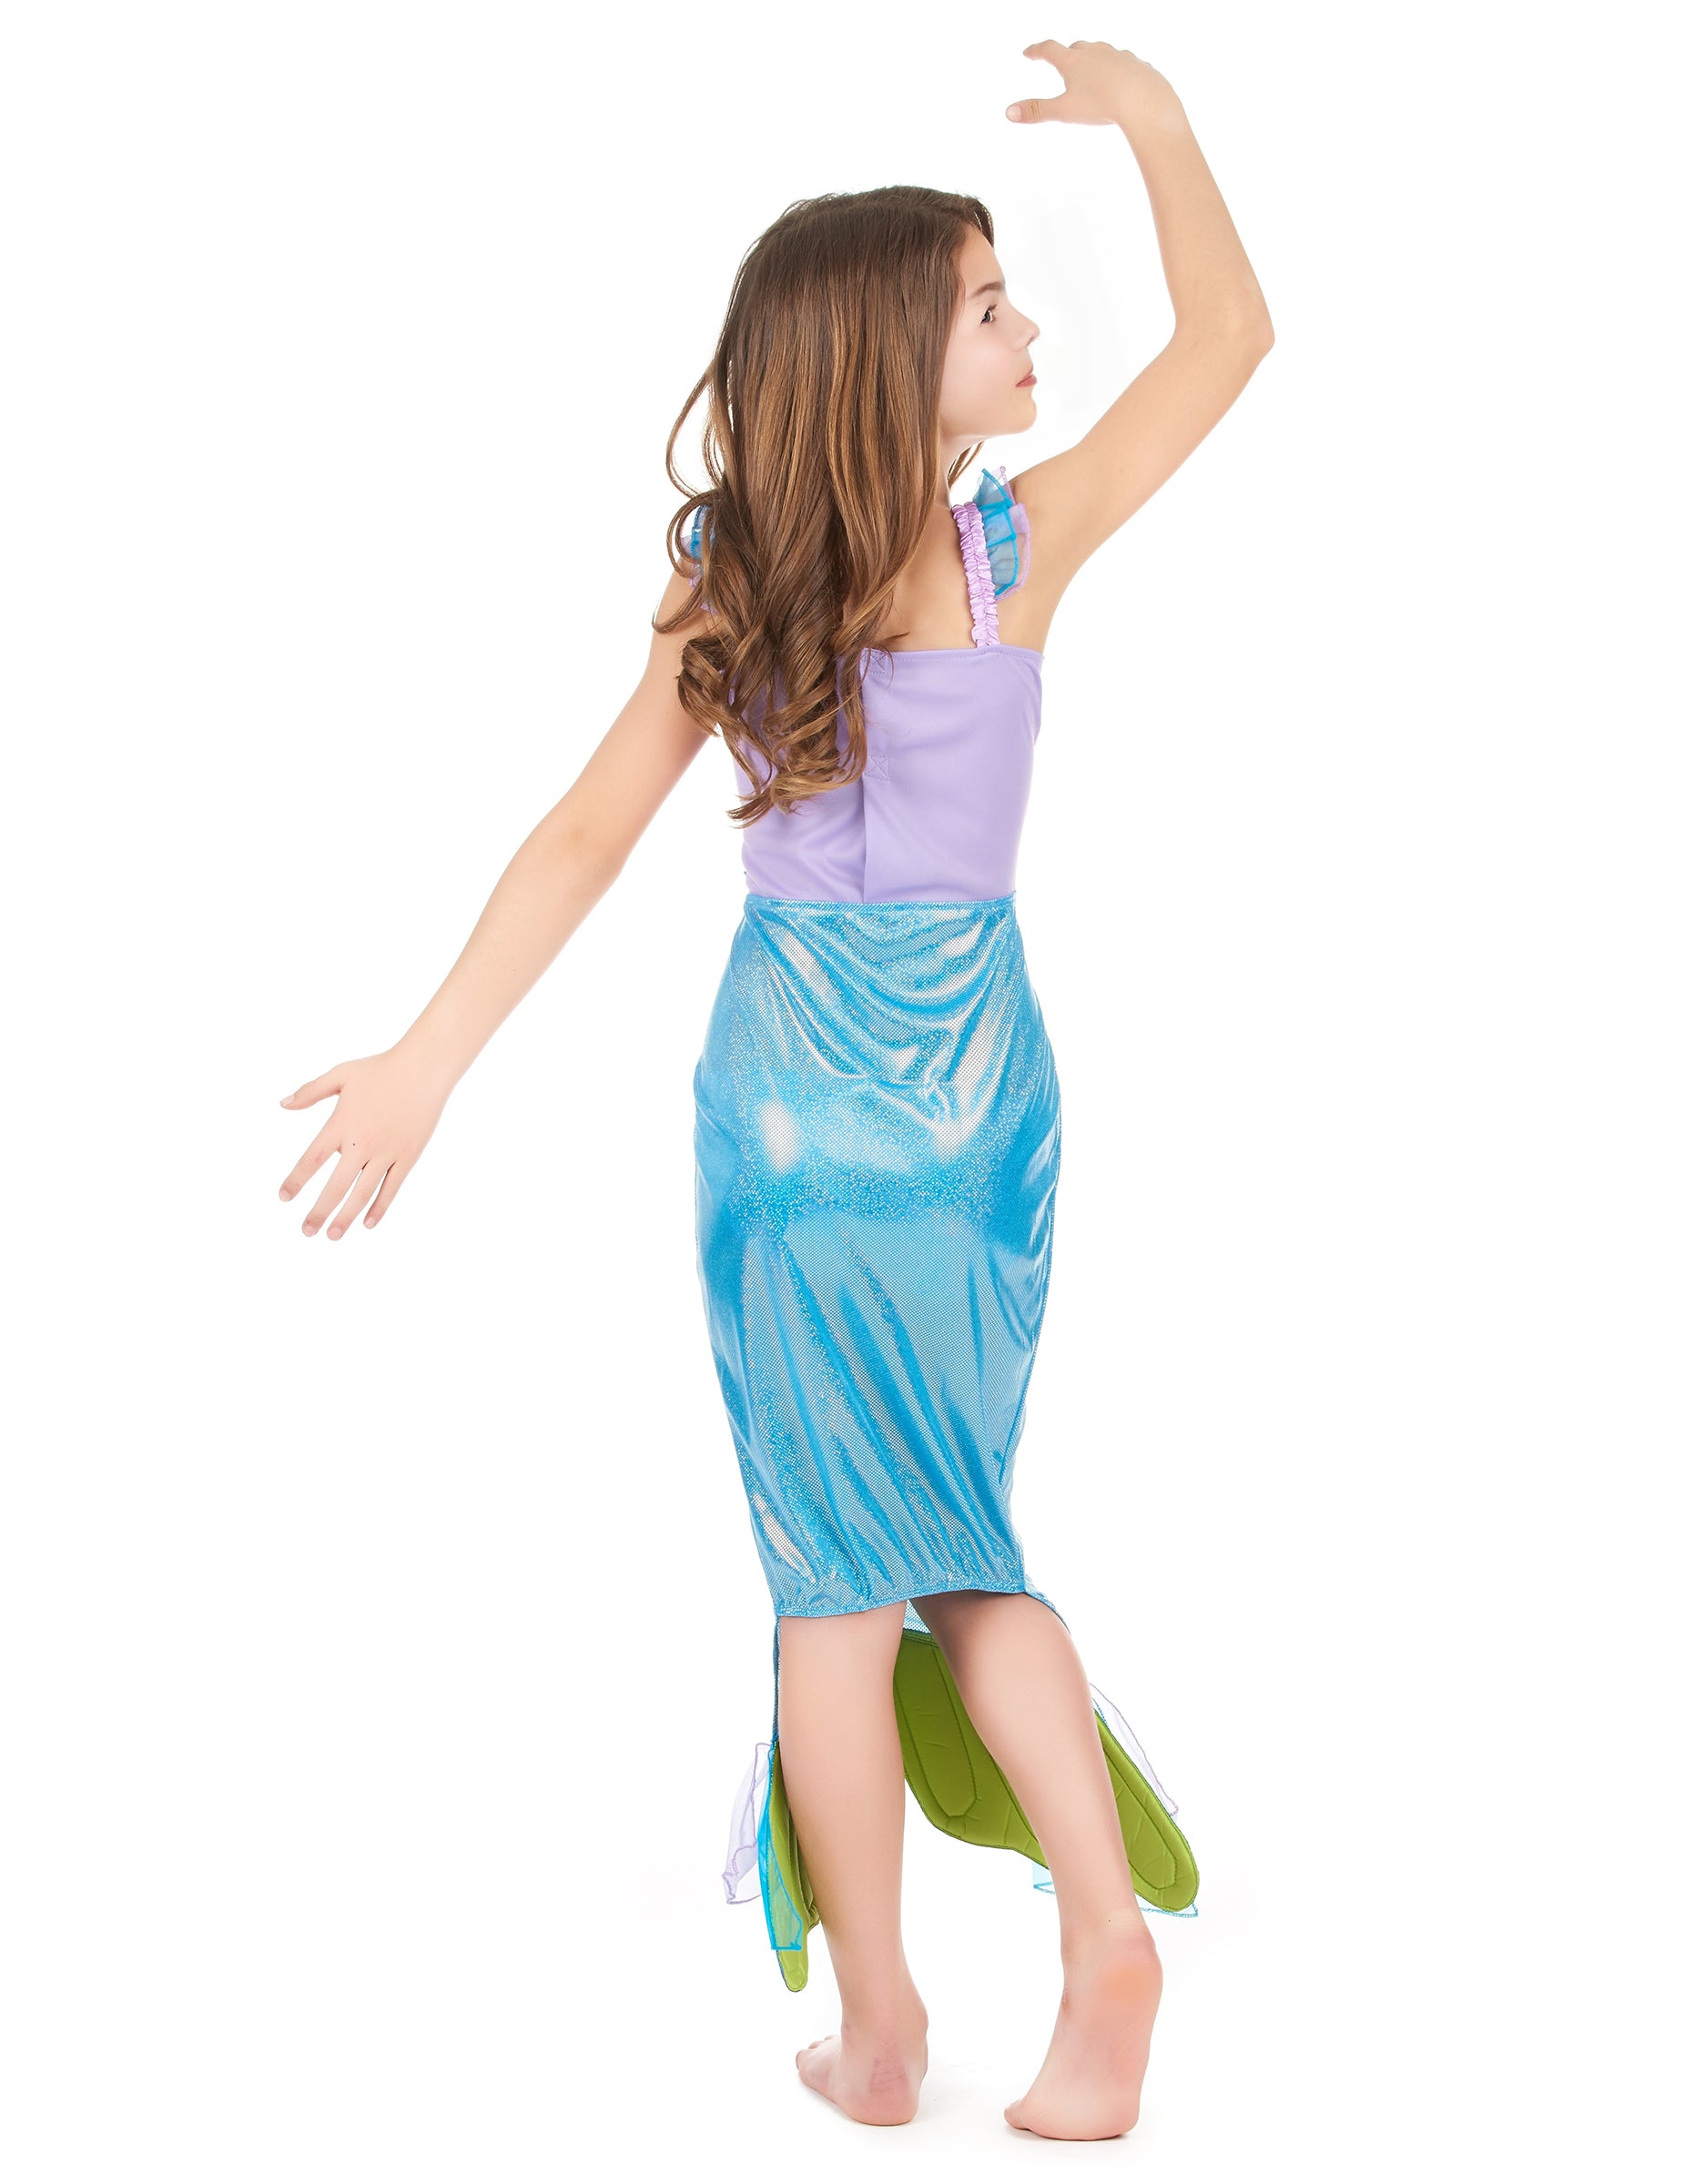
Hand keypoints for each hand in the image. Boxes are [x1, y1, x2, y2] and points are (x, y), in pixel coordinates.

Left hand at [277, 1041, 452, 1238]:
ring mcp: (386, 1152)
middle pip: (335, 1186)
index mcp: (340, 1125)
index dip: (296, 1181)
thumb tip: (283, 1105)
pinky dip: (379, 1207)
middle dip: (318, 1212)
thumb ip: (310, 1091)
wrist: (423, 1068)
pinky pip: (391, 1188)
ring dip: (346, 1217)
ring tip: (332, 1236)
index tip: (283, 1198)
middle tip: (305, 1232)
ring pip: (362, 1193)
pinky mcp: (407, 1156)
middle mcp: (361, 1143)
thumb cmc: (380, 1069)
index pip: (311, 1160)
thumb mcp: (341, 1074)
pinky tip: (367, 1224)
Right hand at [1006, 39, 1182, 134]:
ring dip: (1092, 58)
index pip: (1048, 50)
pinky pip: (1123, 63)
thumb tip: (1008, 112)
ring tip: (1090, 70)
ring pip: (1100, 52)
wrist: (1144, 100)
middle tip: (1061, 60)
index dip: (1036, 51)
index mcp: (1073, 61)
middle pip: (1075, 48)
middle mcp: (1094, 52)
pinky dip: (1116, 69)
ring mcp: (1117, 55)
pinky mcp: (1136, 64)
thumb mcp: (1064, 111)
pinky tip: (1118, 79)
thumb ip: (1037, 111)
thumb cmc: (1102, 105)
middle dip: (1067, 54)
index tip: (1029, 52)